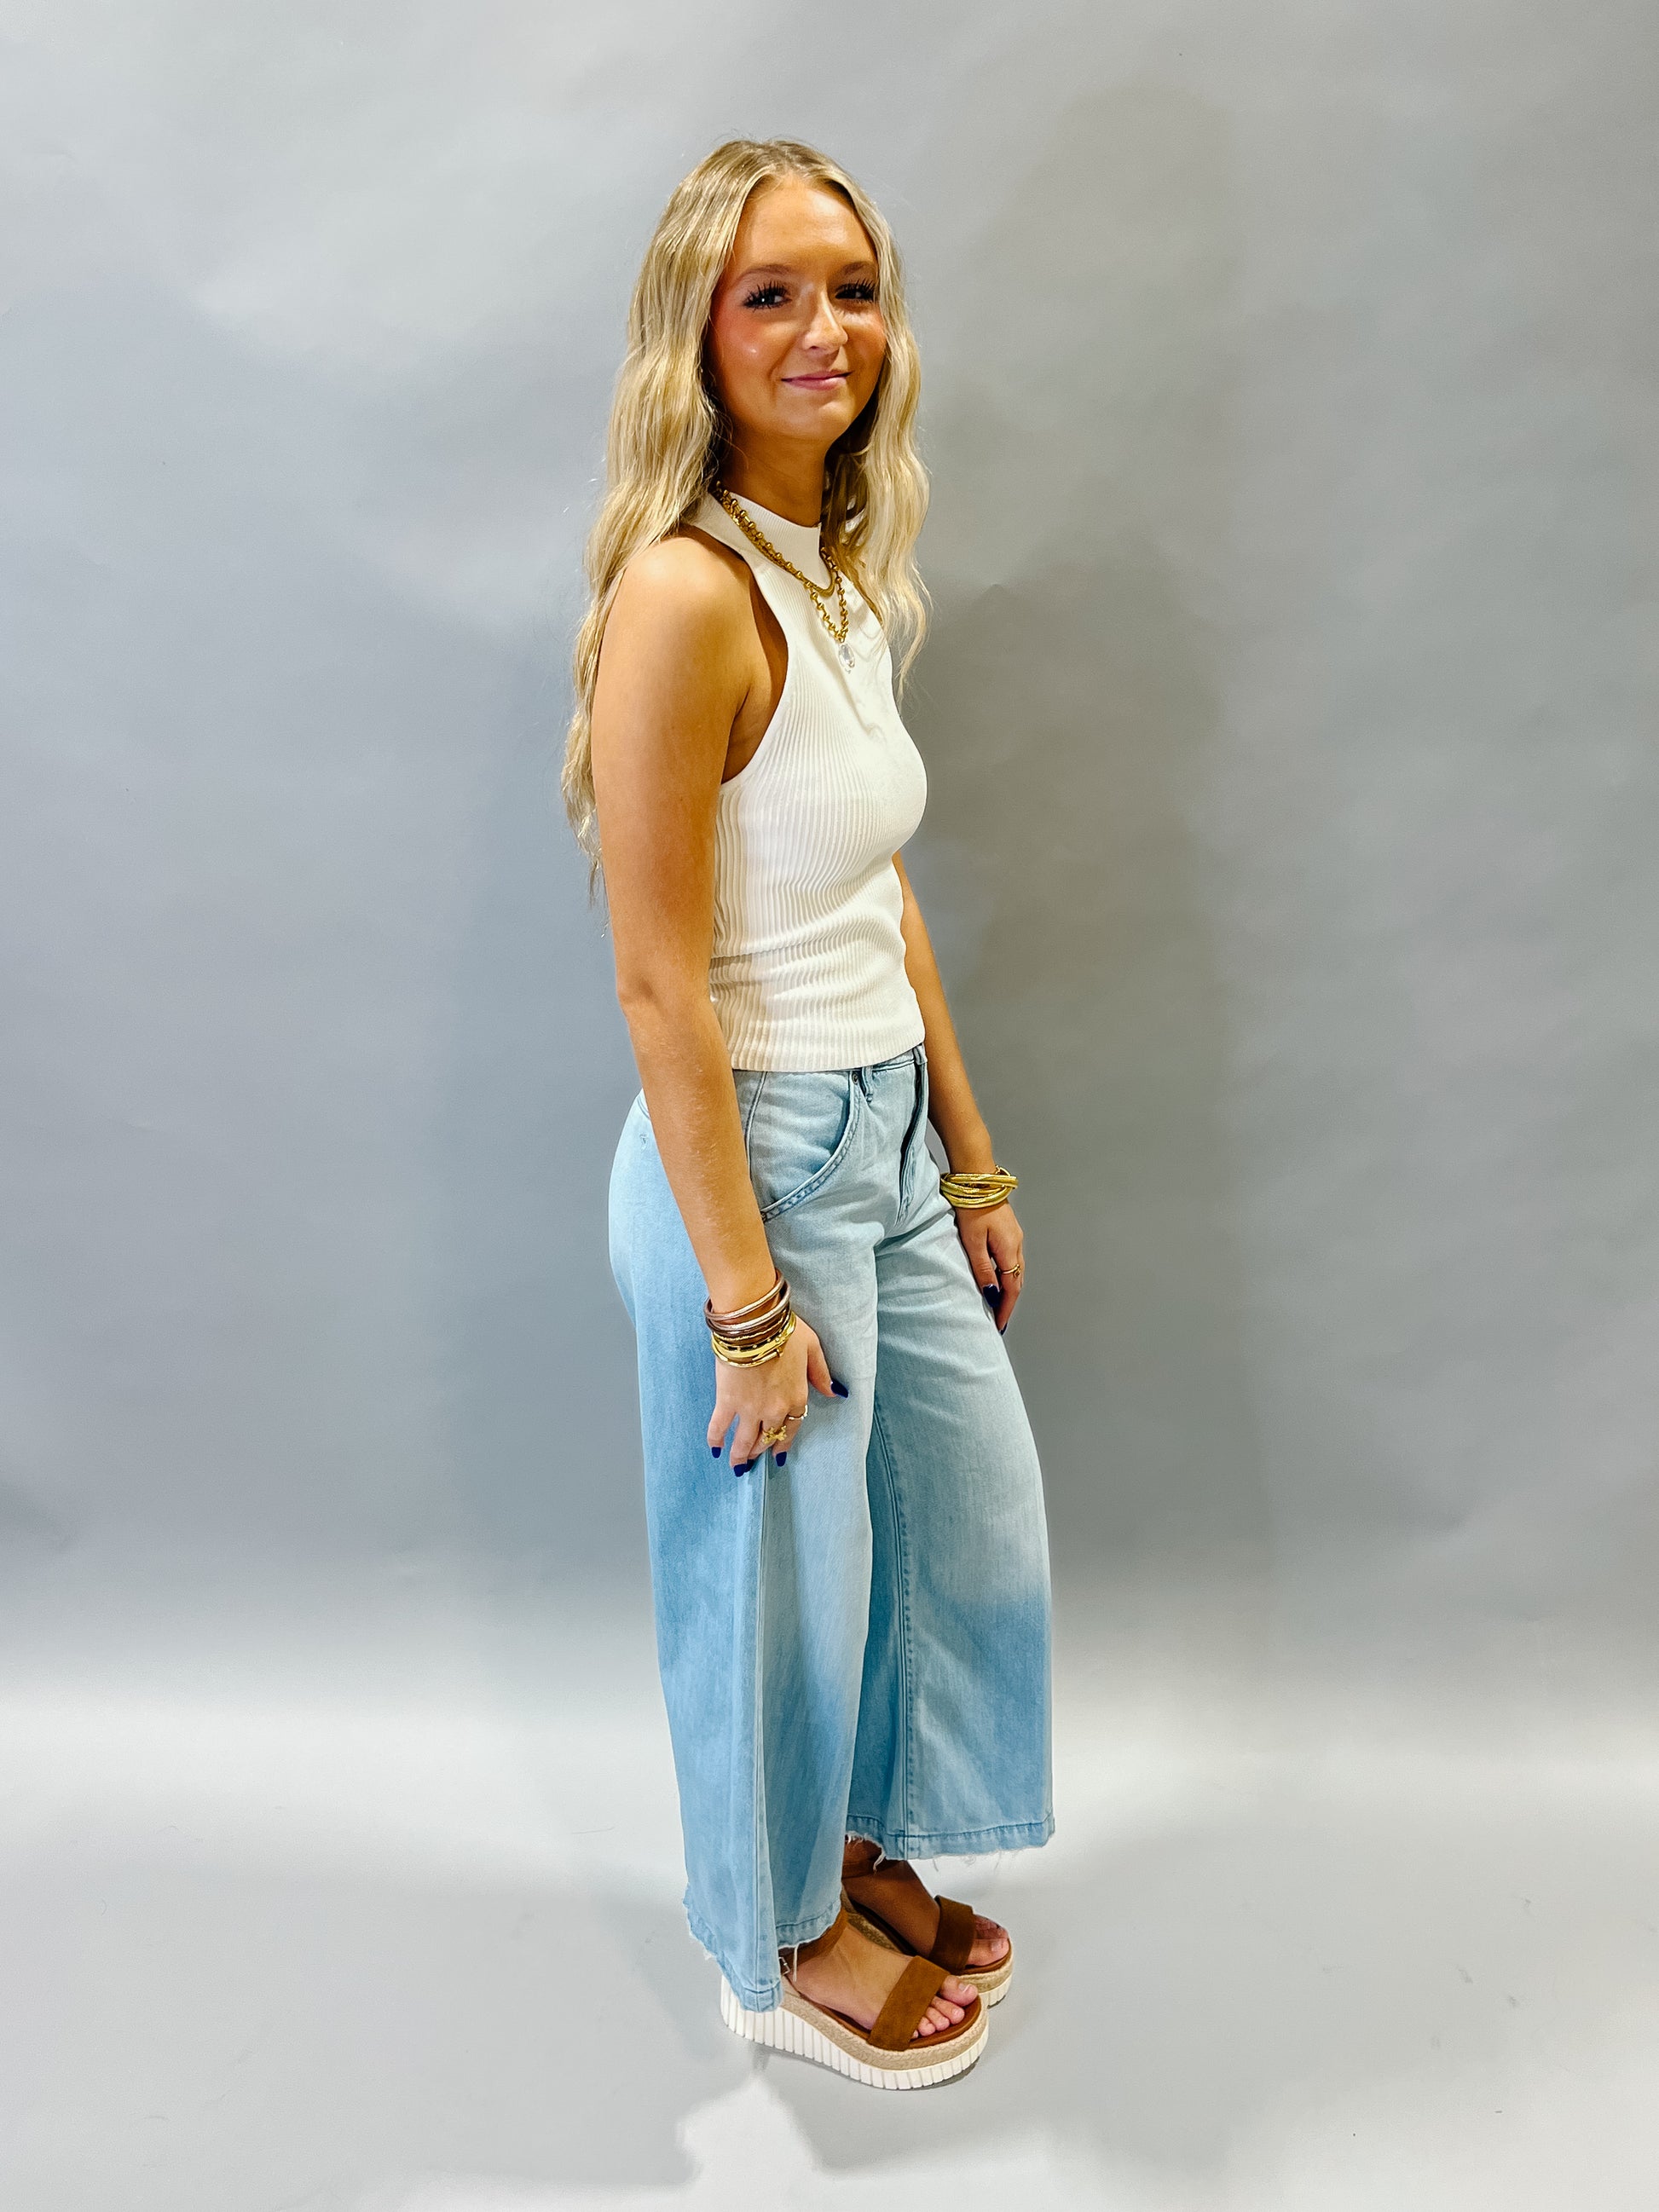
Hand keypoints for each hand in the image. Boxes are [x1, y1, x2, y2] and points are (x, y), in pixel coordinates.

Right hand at [707, 1313, 839, 1469]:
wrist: (755, 1326)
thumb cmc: (785, 1331)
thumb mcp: (813, 1349)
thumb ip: (821, 1374)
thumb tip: (835, 1392)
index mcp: (796, 1398)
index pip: (791, 1428)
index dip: (783, 1443)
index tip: (777, 1454)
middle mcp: (774, 1410)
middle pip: (766, 1438)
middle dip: (759, 1451)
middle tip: (752, 1461)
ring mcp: (750, 1409)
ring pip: (744, 1441)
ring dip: (740, 1455)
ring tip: (736, 1466)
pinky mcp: (727, 1402)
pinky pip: (720, 1427)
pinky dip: (716, 1440)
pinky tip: (715, 1449)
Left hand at [954, 1201, 1025, 1332]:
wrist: (977, 1180)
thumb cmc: (972, 1208)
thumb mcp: (973, 1242)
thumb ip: (982, 1268)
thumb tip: (991, 1292)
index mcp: (1010, 1250)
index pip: (1011, 1288)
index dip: (1005, 1308)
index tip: (999, 1325)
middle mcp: (1017, 1244)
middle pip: (1017, 1281)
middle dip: (1008, 1302)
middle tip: (998, 1320)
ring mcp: (1015, 1237)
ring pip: (1015, 1271)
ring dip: (1008, 1289)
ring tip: (997, 1304)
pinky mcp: (1009, 1231)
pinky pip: (1011, 1260)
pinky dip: (1006, 1275)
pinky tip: (997, 1278)